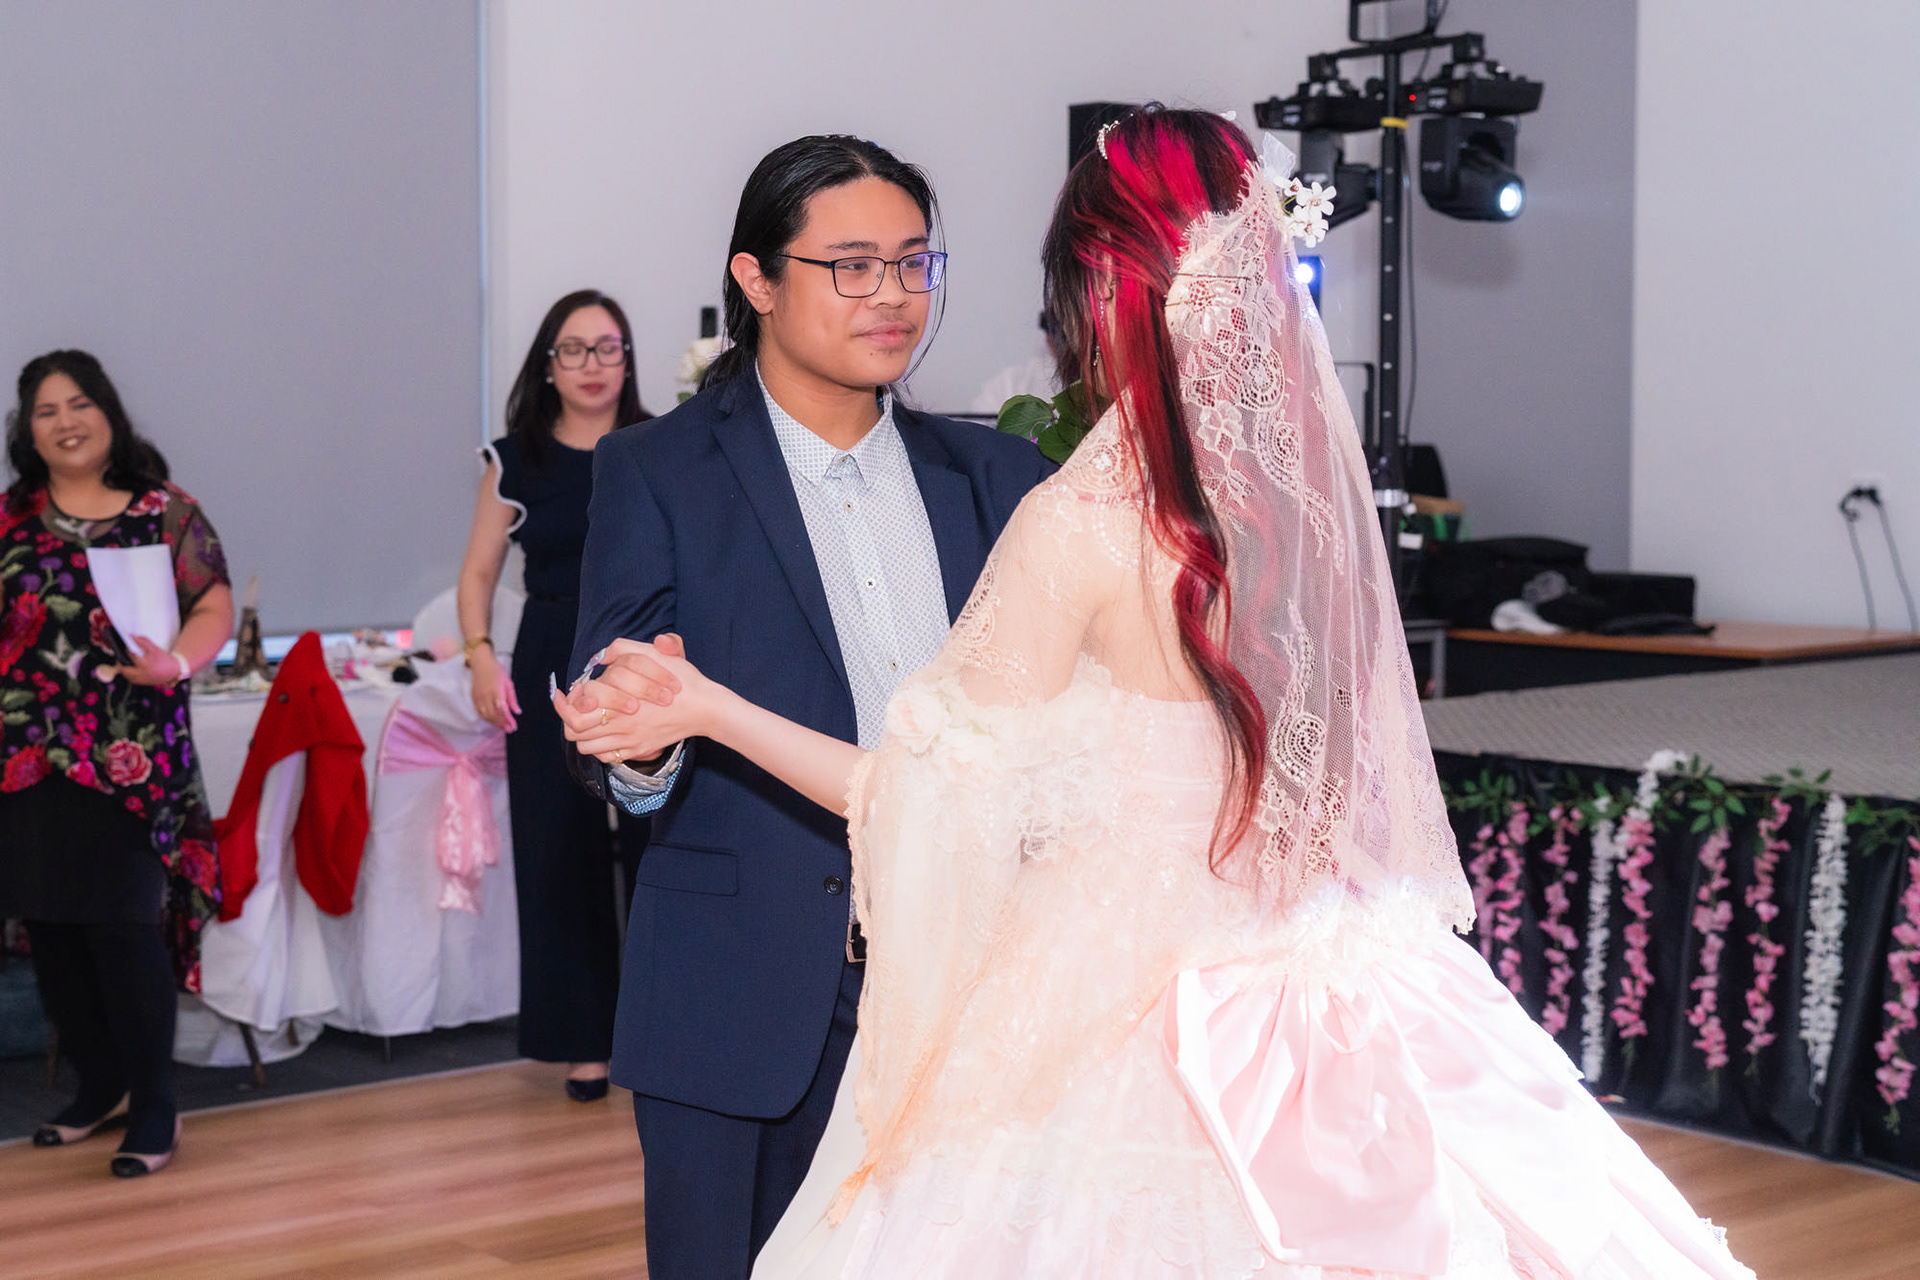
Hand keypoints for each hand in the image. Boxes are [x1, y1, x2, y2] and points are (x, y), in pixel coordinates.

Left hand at [119, 636, 186, 686]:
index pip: (131, 655)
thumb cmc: (164, 659)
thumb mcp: (155, 648)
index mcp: (145, 664)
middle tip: (119, 658)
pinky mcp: (143, 683)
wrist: (174, 671)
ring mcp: (142, 680)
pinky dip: (129, 674)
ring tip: (124, 663)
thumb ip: (143, 641)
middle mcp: (142, 673)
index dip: (127, 650)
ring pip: (126, 676)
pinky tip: (131, 669)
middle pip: (123, 670)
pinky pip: (131, 679)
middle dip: (120, 663)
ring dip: (123, 669)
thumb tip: (132, 636)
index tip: (126, 647)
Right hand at [468, 648, 520, 731]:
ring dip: (495, 723)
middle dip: (502, 724)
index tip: (514, 726)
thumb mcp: (508, 682)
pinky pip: (480, 712)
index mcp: (496, 691)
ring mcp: (478, 698)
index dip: (508, 720)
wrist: (481, 663)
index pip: (502, 710)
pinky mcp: (474, 698)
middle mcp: (485, 696)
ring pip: (486, 715)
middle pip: (494, 715)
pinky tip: (493, 721)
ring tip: (503, 727)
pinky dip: (487, 718)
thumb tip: (517, 712)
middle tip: (510, 729)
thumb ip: (512, 698)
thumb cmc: (496, 671)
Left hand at [552, 634, 716, 764]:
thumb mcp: (654, 654)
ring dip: (583, 734)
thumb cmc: (682, 680)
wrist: (706, 708)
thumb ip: (623, 649)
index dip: (562, 703)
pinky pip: (607, 756)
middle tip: (575, 707)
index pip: (573, 712)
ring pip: (587, 747)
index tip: (561, 694)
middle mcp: (619, 726)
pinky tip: (607, 732)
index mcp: (618, 703)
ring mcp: (629, 741)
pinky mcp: (639, 750)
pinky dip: (600, 746)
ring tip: (589, 719)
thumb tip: (600, 656)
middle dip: (569, 719)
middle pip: (574, 733)